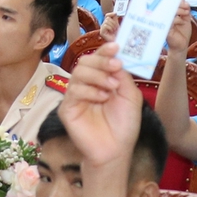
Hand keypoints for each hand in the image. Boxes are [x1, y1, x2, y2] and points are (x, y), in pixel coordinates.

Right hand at [58, 42, 141, 169]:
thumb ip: (122, 75)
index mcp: (101, 80)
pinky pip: (73, 91)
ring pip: (78, 73)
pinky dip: (89, 91)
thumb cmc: (124, 124)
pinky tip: (102, 98)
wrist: (116, 149)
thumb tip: (115, 57)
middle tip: (116, 67)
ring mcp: (75, 97)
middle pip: (84, 61)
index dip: (104, 50)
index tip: (115, 46)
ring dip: (97, 76)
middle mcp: (86, 85)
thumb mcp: (130, 95)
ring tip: (111, 88)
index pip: (98, 59)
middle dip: (101, 61)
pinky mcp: (66, 109)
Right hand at [165, 3, 192, 59]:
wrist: (181, 46)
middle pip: (168, 7)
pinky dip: (176, 20)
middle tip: (185, 6)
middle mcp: (166, 18)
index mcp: (170, 14)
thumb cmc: (182, 34)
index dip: (178, 2)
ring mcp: (165, 23)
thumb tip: (184, 1)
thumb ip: (186, 11)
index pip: (171, 4)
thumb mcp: (186, 20)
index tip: (185, 2)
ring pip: (168, 13)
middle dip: (178, 4)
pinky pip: (168, 22)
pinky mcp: (165, 30)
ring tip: (186, 13)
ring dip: (178, 11)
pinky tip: (182, 20)